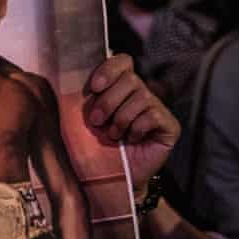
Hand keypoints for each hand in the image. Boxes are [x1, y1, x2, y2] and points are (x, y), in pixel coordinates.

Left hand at [84, 54, 180, 193]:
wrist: (111, 177)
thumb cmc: (95, 147)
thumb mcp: (83, 119)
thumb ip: (82, 98)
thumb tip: (69, 78)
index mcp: (119, 87)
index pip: (122, 61)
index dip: (109, 70)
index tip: (94, 87)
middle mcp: (140, 93)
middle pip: (130, 79)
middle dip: (109, 101)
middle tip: (97, 122)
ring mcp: (157, 108)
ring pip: (142, 97)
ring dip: (121, 119)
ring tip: (113, 135)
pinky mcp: (169, 125)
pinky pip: (152, 115)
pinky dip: (136, 129)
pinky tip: (131, 140)